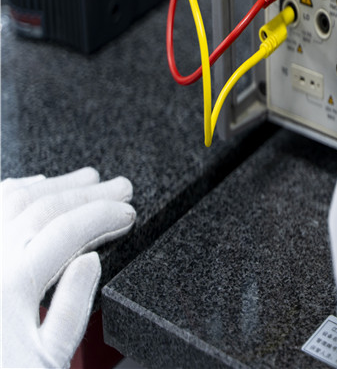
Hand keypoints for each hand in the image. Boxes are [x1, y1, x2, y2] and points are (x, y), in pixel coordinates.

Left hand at [1, 167, 135, 368]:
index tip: (128, 212)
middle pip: (42, 208)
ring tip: (86, 181)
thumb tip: (91, 259)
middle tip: (120, 187)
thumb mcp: (48, 362)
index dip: (104, 214)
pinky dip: (14, 191)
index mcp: (12, 288)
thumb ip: (71, 309)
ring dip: (54, 186)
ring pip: (12, 200)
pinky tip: (34, 187)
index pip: (67, 230)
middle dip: (88, 193)